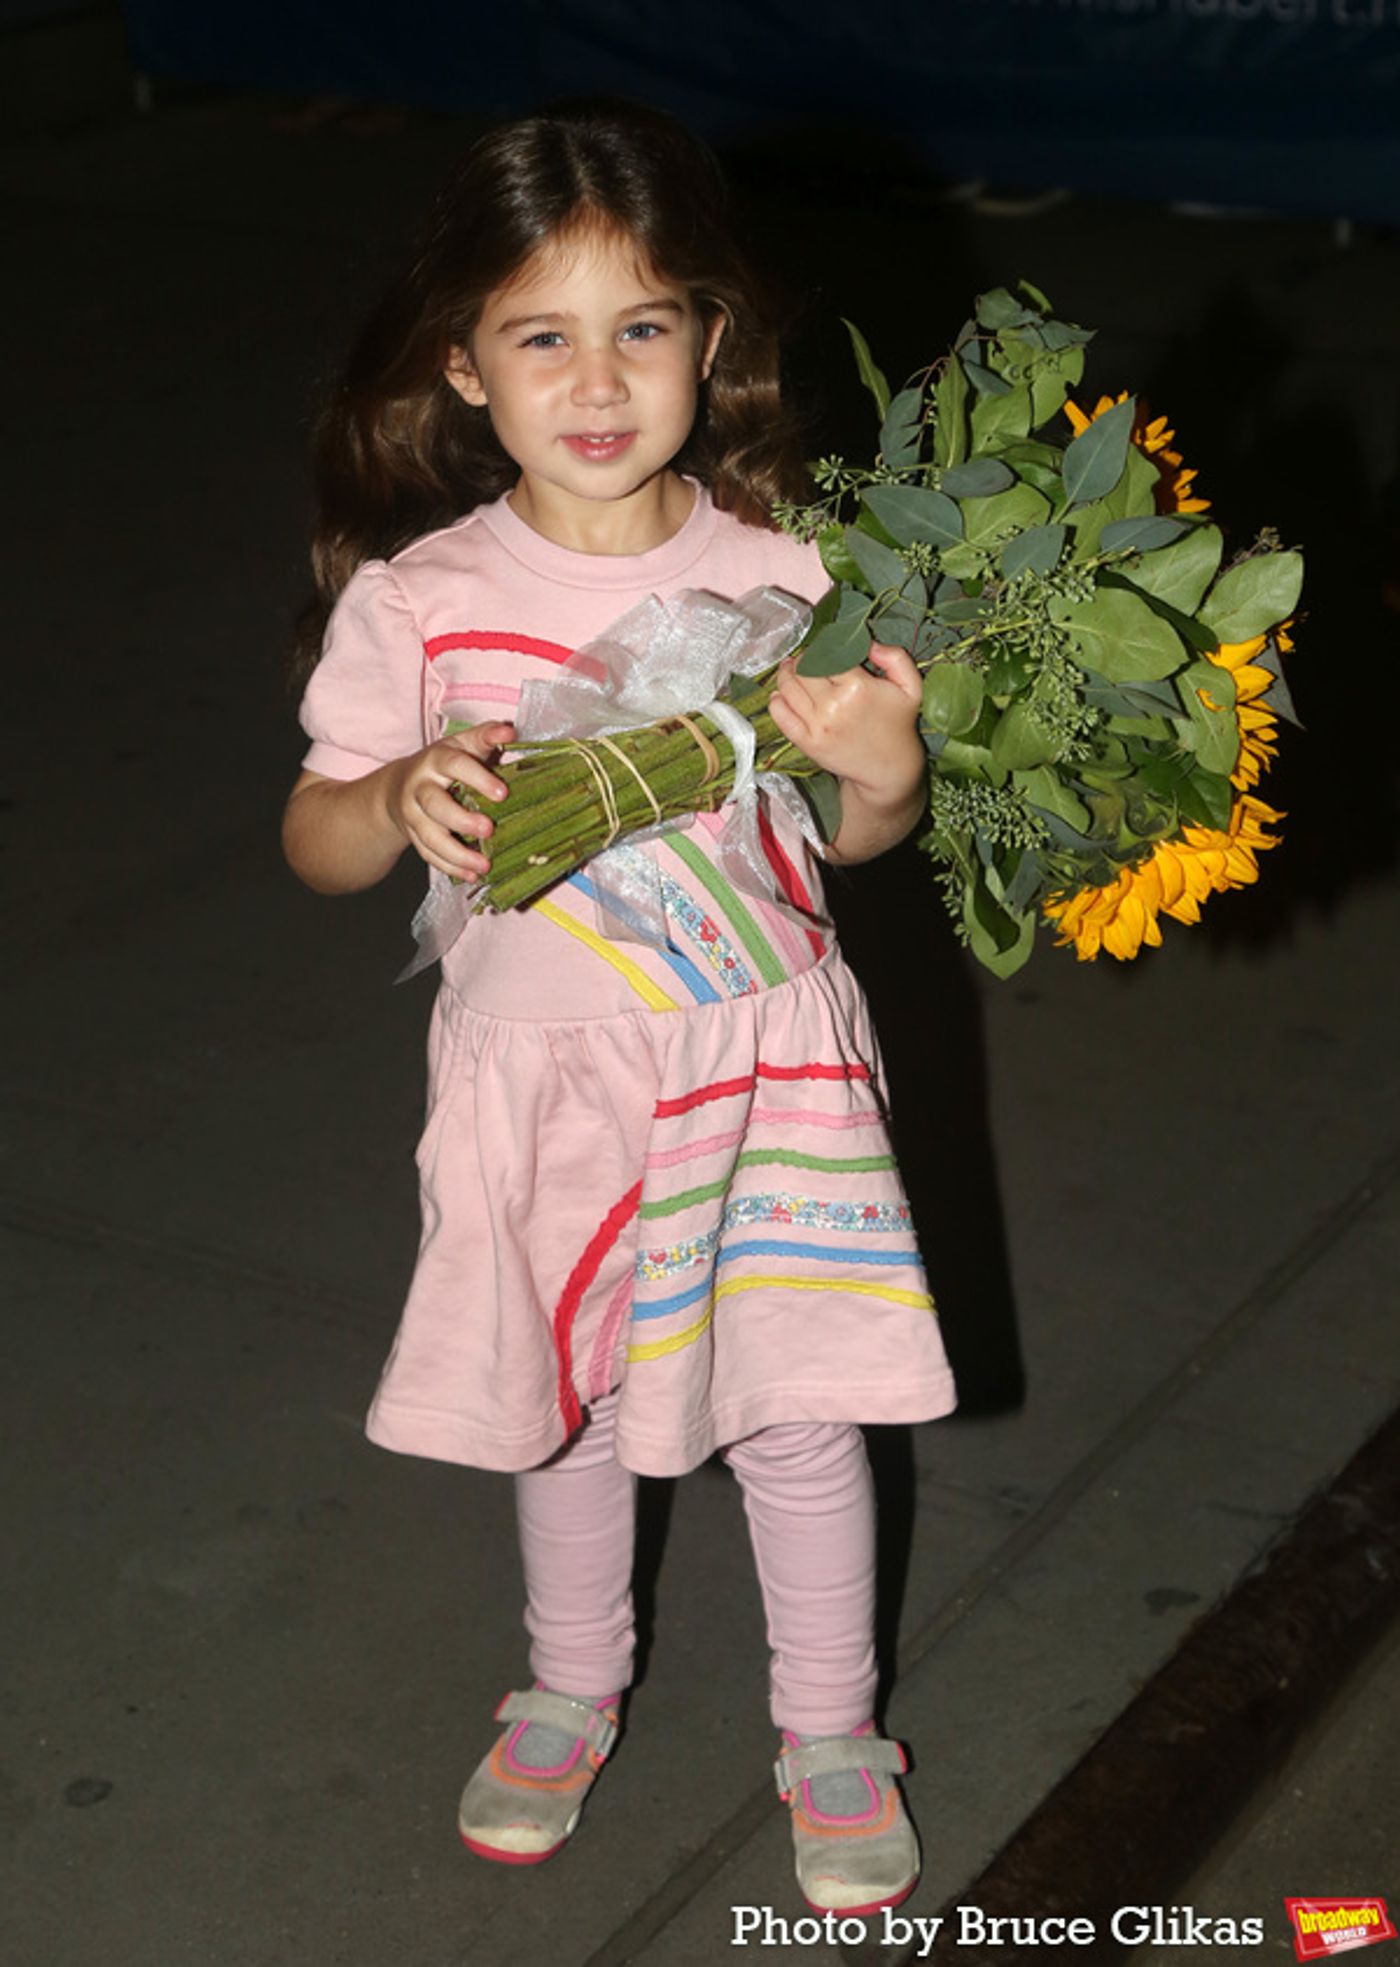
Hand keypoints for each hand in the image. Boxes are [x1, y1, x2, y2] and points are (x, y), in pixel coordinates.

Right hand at [383, 722, 514, 878]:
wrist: (401, 786)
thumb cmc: (445, 764)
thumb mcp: (462, 745)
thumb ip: (486, 736)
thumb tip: (509, 731)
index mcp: (436, 760)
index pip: (454, 764)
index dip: (477, 778)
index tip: (502, 794)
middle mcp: (420, 787)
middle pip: (434, 803)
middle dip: (461, 819)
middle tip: (489, 829)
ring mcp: (414, 814)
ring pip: (429, 836)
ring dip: (456, 853)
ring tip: (484, 865)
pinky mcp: (414, 837)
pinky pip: (428, 855)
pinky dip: (450, 867)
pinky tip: (471, 875)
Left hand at [769, 642, 923, 809]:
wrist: (889, 768)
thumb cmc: (898, 723)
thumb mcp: (911, 687)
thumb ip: (895, 657)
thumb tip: (867, 642)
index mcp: (858, 687)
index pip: (827, 654)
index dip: (823, 646)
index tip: (825, 647)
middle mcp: (833, 705)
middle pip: (802, 669)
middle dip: (801, 659)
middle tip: (805, 658)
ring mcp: (817, 725)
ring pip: (787, 688)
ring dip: (786, 674)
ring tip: (791, 670)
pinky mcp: (807, 742)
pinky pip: (780, 715)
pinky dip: (776, 701)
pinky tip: (781, 694)